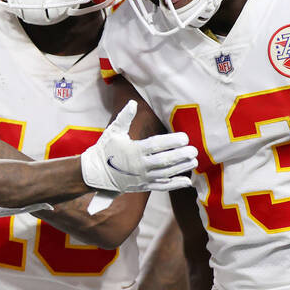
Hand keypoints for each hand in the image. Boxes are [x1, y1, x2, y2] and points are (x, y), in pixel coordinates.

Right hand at [81, 101, 197, 192]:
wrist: (95, 173)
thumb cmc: (106, 150)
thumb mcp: (114, 131)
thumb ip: (125, 117)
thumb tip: (133, 103)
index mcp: (134, 150)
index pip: (157, 145)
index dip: (172, 141)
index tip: (184, 138)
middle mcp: (140, 166)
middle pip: (165, 161)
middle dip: (181, 155)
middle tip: (194, 150)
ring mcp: (143, 178)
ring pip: (166, 174)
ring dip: (181, 168)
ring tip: (194, 161)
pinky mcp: (144, 186)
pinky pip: (162, 187)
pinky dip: (175, 185)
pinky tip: (187, 181)